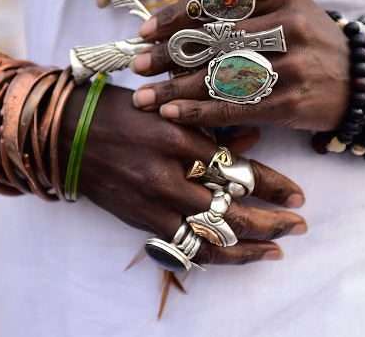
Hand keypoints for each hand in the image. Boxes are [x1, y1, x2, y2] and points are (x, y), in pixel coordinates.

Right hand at [61, 85, 307, 264]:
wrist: (65, 135)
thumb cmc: (118, 111)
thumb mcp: (167, 107)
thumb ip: (211, 123)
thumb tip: (253, 137)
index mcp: (177, 138)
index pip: (237, 169)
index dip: (274, 185)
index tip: (299, 195)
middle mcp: (167, 176)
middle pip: (230, 211)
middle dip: (271, 222)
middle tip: (299, 225)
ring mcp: (152, 205)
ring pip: (210, 239)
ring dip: (248, 248)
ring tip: (276, 251)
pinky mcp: (140, 222)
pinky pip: (183, 248)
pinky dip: (213, 256)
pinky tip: (234, 257)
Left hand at [131, 0, 349, 130]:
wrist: (364, 82)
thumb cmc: (311, 45)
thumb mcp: (285, 12)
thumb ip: (241, 12)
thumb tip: (177, 27)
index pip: (217, 2)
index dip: (175, 17)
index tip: (144, 32)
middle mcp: (288, 23)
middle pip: (214, 39)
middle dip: (168, 55)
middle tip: (136, 66)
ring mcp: (292, 62)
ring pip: (220, 74)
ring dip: (175, 88)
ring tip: (144, 97)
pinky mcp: (292, 99)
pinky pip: (236, 106)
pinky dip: (200, 111)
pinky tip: (173, 114)